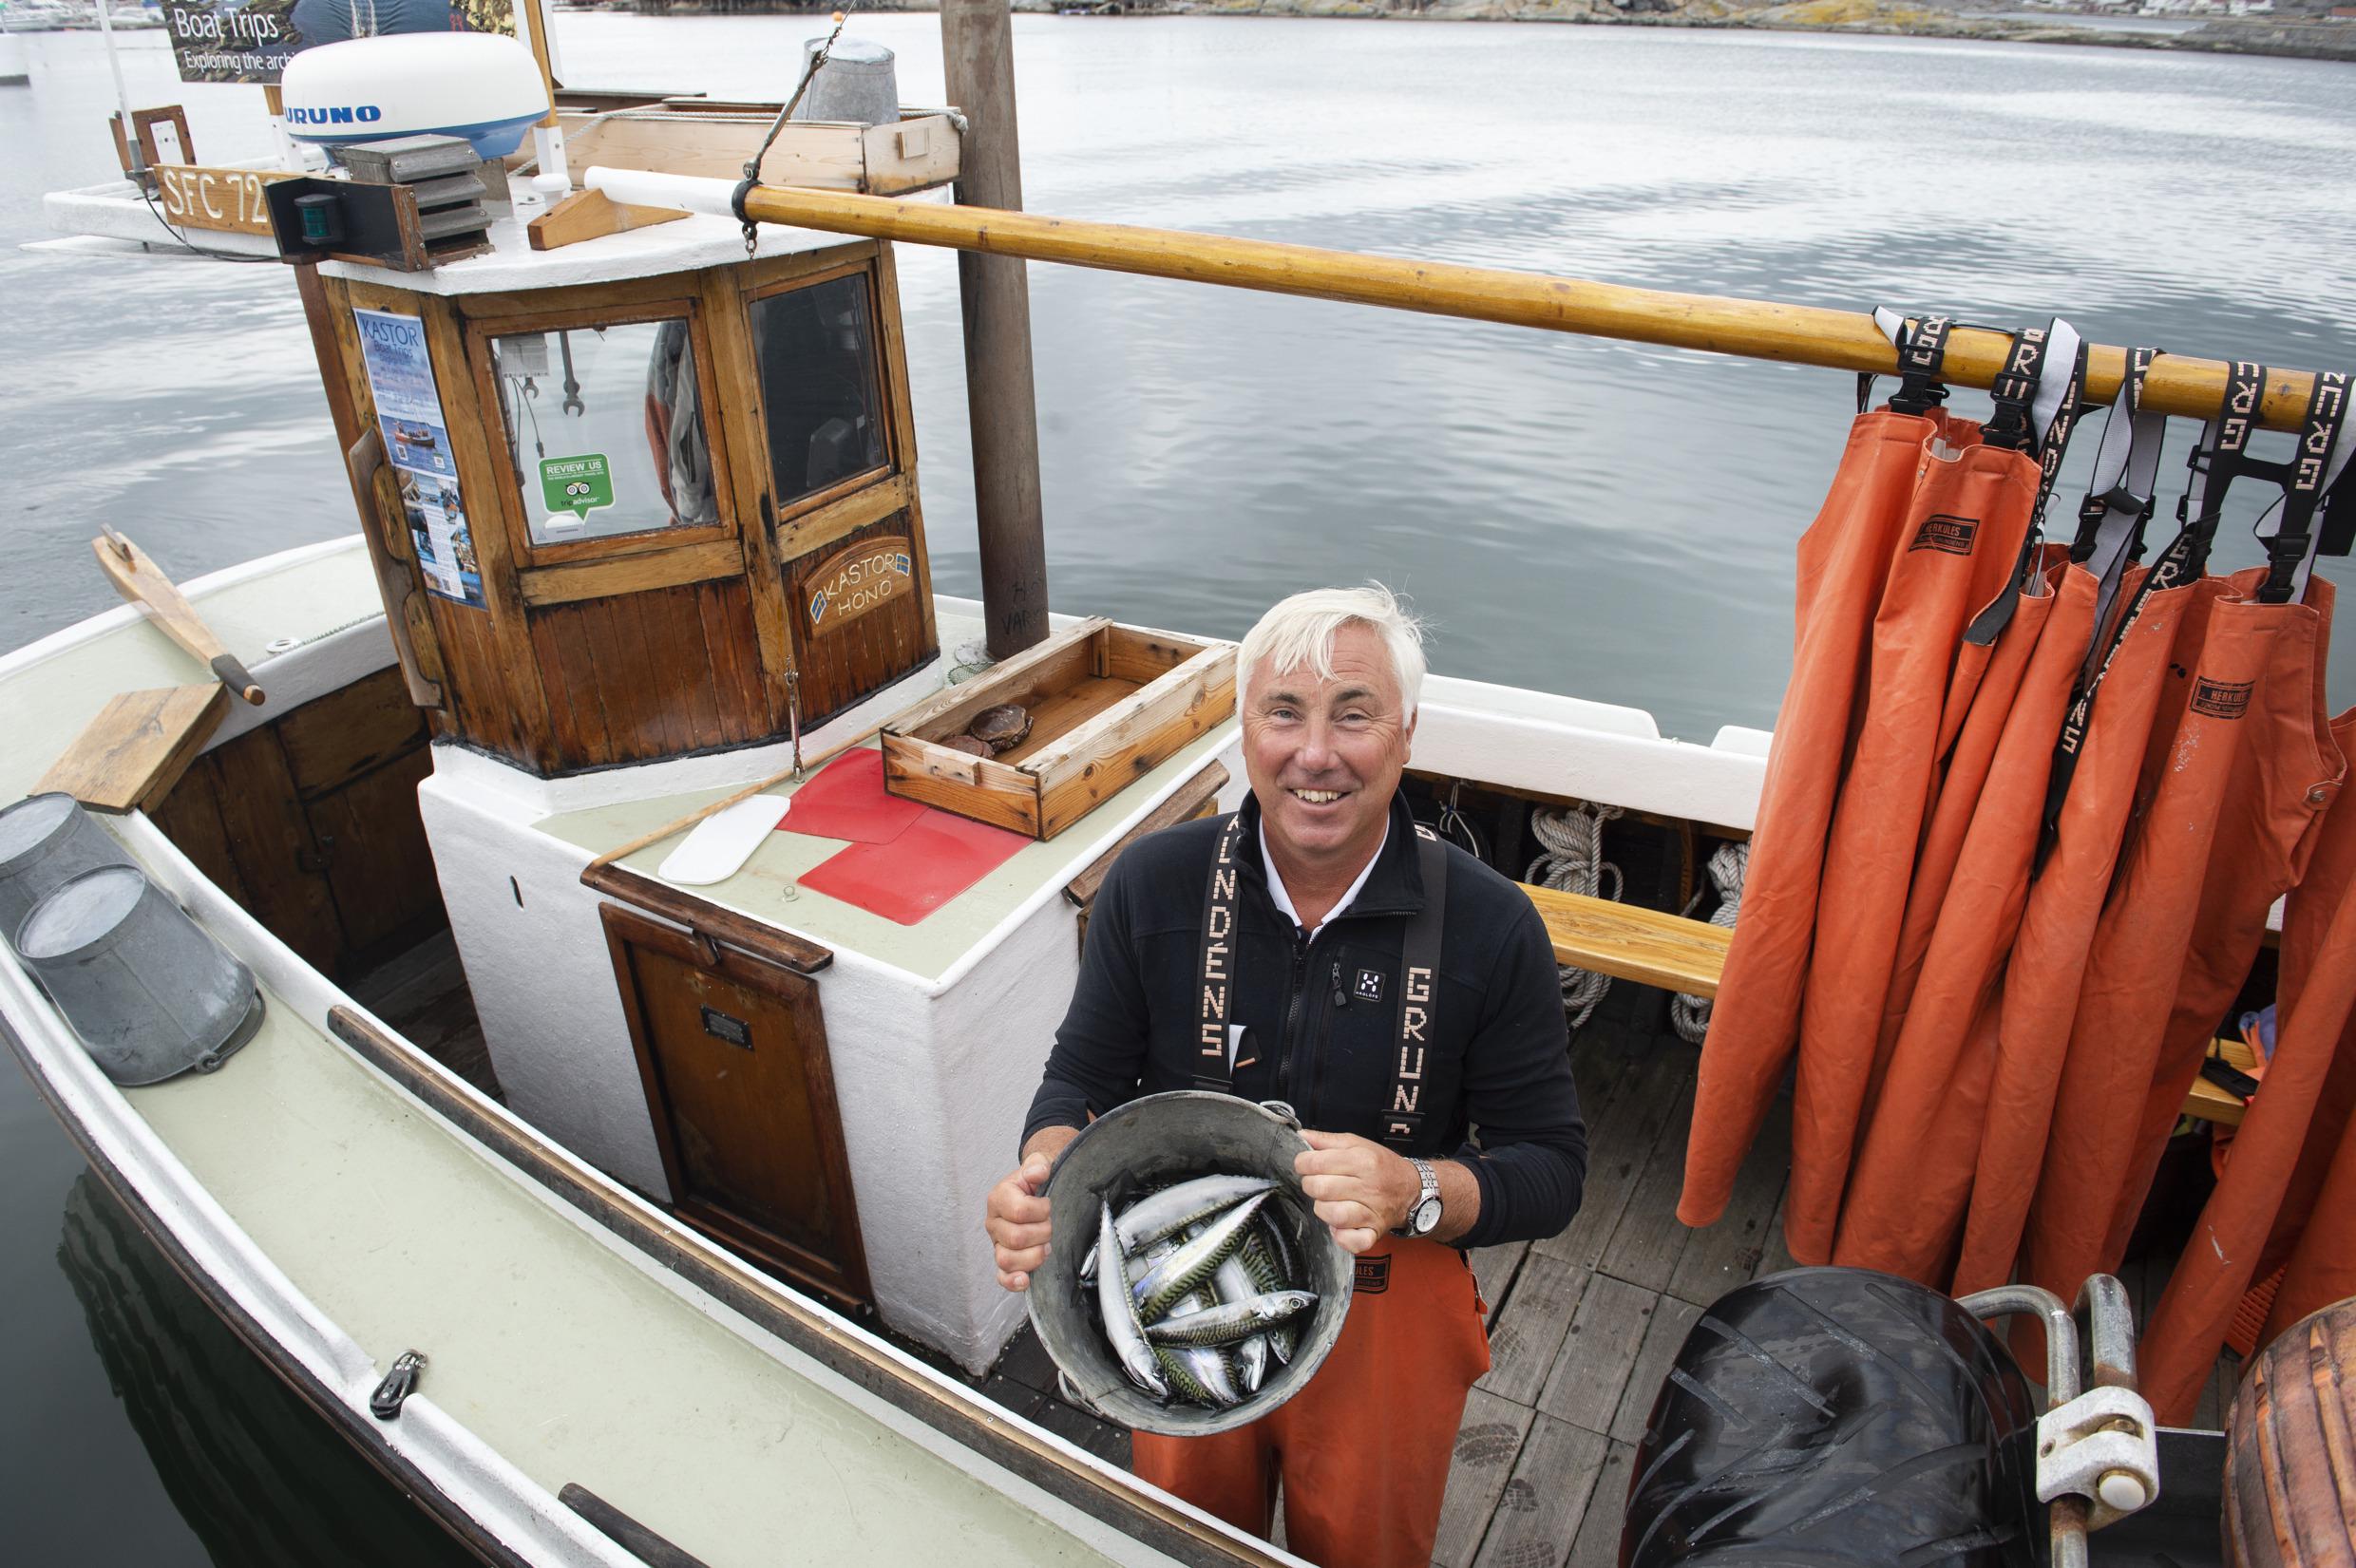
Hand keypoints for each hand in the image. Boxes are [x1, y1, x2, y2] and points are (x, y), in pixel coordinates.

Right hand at [986, 1147, 1060, 1291]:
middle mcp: (994, 1222)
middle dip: (1042, 1232)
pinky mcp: (1005, 1260)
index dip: (1041, 1210)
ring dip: (1033, 1255)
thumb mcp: (1038, 1166)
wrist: (1034, 1194)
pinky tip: (1025, 1279)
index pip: (1019, 1211)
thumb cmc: (1035, 1183)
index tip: (1047, 1205)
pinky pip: (1002, 1276)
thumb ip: (1037, 1165)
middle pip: (1016, 1237)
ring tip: (1045, 1246)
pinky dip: (1012, 1280)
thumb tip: (1038, 1172)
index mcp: (999, 1198)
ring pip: (1007, 1259)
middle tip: (1049, 1224)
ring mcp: (998, 1243)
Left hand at [1295, 1129, 1418, 1254]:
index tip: (1306, 1165)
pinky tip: (1338, 1226)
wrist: (1410, 1187)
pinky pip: (1353, 1242)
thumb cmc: (1380, 1165)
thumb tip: (1301, 1135)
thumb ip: (1327, 1140)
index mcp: (1363, 1160)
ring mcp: (1373, 1211)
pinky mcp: (1375, 1231)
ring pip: (1333, 1215)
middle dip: (1310, 1185)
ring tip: (1327, 1202)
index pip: (1315, 1163)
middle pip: (1320, 1189)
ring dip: (1322, 1209)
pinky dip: (1341, 1237)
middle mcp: (1369, 1186)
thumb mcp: (1357, 1144)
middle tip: (1317, 1183)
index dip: (1303, 1164)